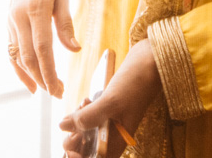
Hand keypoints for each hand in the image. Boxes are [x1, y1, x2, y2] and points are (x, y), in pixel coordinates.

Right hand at [6, 0, 78, 96]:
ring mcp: (10, 21)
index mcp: (35, 8)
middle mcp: (19, 17)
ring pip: (18, 56)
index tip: (58, 88)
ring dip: (32, 76)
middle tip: (58, 93)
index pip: (42, 47)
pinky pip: (11, 50)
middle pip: (28, 56)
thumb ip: (66, 23)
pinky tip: (30, 82)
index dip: (49, 71)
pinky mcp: (8, 24)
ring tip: (48, 90)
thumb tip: (75, 49)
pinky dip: (18, 69)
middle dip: (43, 78)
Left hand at [58, 39, 160, 157]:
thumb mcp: (111, 101)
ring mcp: (110, 123)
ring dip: (78, 124)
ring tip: (81, 107)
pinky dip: (83, 112)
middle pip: (88, 150)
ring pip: (86, 134)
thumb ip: (88, 116)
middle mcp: (114, 136)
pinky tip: (85, 101)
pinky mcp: (107, 111)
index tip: (70, 150)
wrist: (148, 62)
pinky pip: (90, 118)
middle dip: (75, 141)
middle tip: (72, 124)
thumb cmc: (136, 83)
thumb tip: (63, 126)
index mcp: (118, 142)